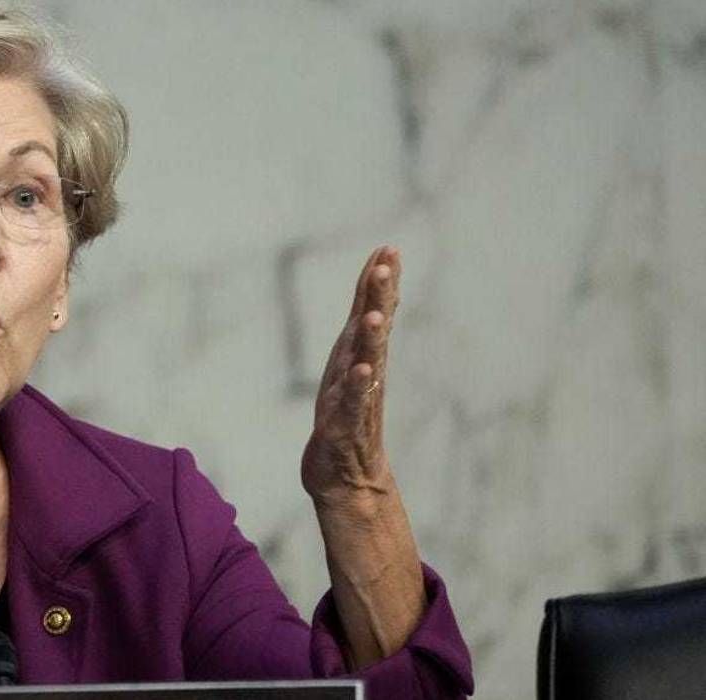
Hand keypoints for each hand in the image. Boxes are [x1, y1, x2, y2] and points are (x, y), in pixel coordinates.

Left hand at [301, 245, 400, 509]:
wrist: (345, 479)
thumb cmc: (343, 421)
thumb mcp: (349, 371)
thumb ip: (361, 336)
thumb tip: (375, 300)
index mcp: (360, 357)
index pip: (372, 312)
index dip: (378, 282)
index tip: (387, 248)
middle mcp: (363, 373)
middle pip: (372, 329)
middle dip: (379, 296)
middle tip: (387, 263)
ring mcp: (357, 400)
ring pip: (366, 364)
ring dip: (371, 340)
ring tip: (377, 315)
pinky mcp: (345, 428)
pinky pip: (355, 404)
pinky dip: (359, 387)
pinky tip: (364, 370)